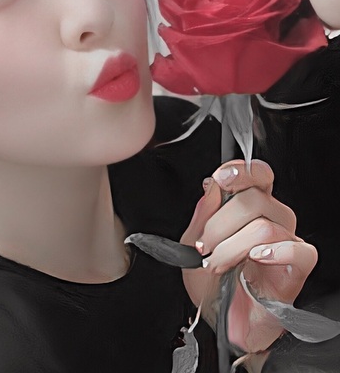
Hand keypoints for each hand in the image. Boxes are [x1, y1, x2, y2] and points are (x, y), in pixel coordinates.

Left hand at [181, 159, 316, 354]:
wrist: (218, 319)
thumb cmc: (209, 282)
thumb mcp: (191, 244)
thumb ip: (201, 214)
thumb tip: (211, 186)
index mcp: (247, 209)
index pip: (256, 176)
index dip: (240, 171)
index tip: (220, 179)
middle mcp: (270, 221)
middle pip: (256, 198)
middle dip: (220, 222)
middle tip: (204, 244)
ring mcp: (284, 245)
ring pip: (266, 225)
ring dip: (232, 245)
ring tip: (216, 263)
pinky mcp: (296, 271)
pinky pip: (300, 251)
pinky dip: (275, 252)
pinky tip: (255, 258)